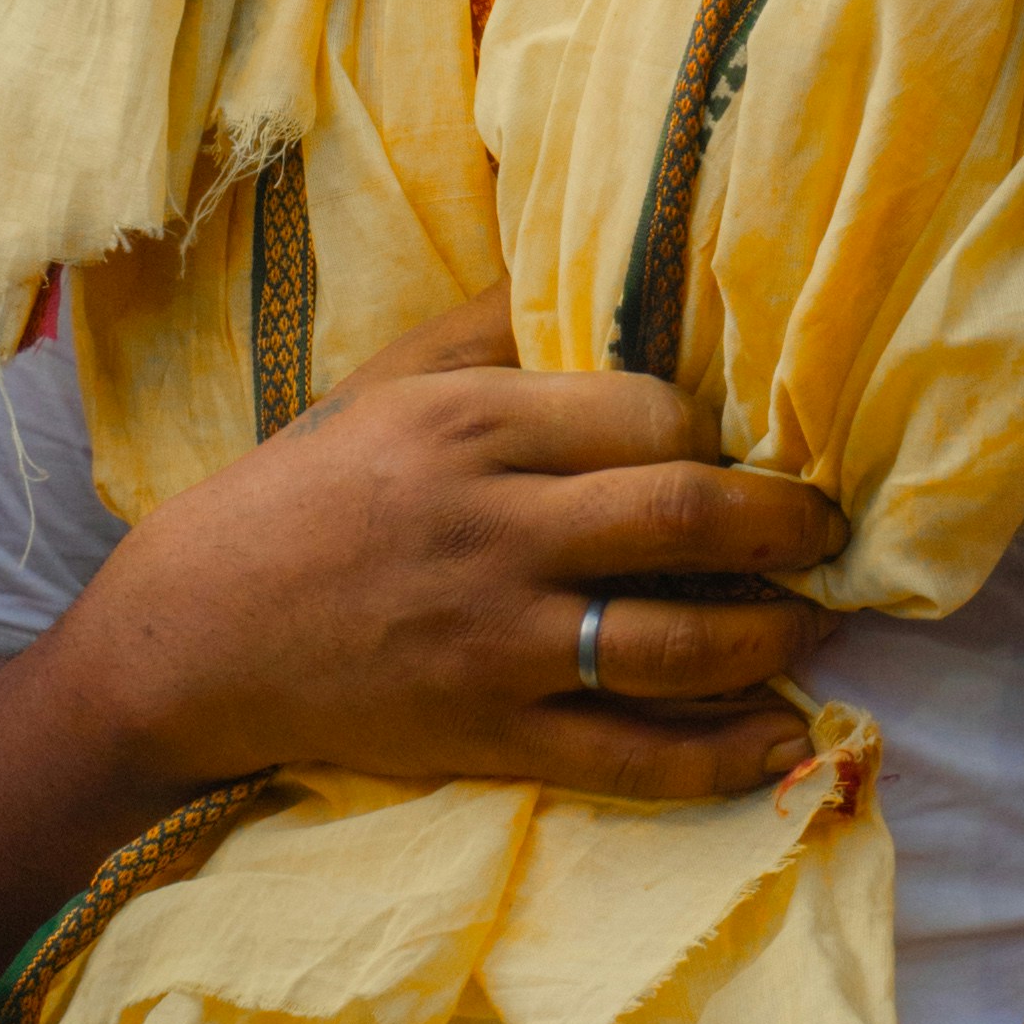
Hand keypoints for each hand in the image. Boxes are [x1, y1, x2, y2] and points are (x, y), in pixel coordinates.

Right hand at [87, 278, 846, 810]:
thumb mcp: (386, 385)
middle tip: (828, 530)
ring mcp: (497, 643)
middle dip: (788, 525)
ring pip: (681, 642)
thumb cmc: (302, 494)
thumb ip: (497, 330)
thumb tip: (603, 267)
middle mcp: (495, 529)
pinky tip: (785, 739)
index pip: (653, 414)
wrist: (194, 638)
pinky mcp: (490, 738)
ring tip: (812, 621)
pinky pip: (634, 755)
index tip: (744, 448)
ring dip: (776, 635)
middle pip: (688, 516)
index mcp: (473, 427)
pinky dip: (725, 755)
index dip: (721, 433)